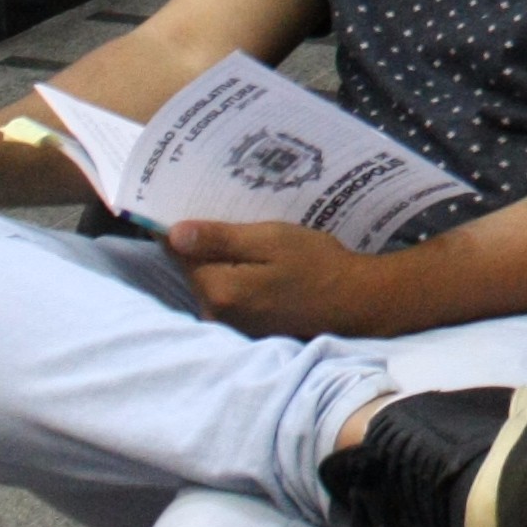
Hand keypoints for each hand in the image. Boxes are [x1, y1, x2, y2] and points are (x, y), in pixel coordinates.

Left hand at [165, 219, 395, 338]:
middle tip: (228, 211)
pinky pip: (227, 292)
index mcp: (218, 290)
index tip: (191, 199)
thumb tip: (171, 233)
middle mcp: (216, 313)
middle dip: (203, 241)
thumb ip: (220, 239)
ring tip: (246, 231)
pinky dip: (235, 274)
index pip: (178, 252)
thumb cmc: (317, 264)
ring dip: (221, 257)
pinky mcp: (244, 327)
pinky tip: (258, 260)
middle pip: (193, 267)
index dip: (180, 225)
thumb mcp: (271, 240)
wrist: (355, 301)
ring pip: (210, 279)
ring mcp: (230, 324)